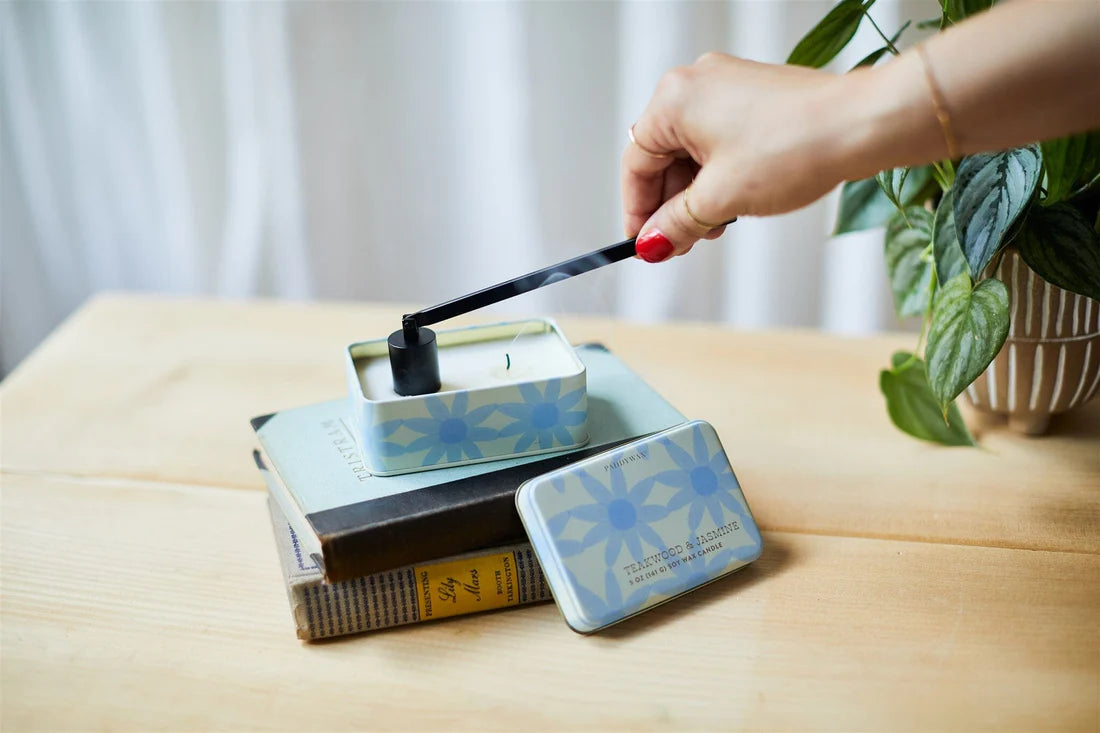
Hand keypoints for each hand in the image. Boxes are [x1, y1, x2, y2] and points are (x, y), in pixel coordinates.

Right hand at [623, 53, 854, 262]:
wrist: (862, 125)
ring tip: (714, 227)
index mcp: (675, 99)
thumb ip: (677, 223)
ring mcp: (728, 86)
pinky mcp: (754, 96)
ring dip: (697, 194)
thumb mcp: (722, 198)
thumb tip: (652, 243)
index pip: (636, 164)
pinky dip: (720, 174)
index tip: (643, 244)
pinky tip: (734, 203)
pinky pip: (720, 140)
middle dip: (672, 205)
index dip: (637, 211)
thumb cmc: (795, 146)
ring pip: (693, 151)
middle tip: (680, 243)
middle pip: (663, 157)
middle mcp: (696, 83)